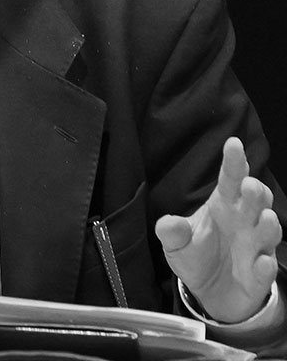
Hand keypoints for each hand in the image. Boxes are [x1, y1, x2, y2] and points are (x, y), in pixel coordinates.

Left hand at [155, 136, 281, 322]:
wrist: (209, 292)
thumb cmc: (195, 254)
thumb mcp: (175, 242)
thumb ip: (171, 231)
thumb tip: (167, 224)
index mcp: (223, 205)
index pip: (230, 179)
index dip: (233, 161)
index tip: (233, 143)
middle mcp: (243, 221)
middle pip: (255, 200)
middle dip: (256, 192)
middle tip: (250, 186)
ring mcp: (255, 247)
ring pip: (268, 231)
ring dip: (267, 224)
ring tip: (264, 216)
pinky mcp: (259, 275)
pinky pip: (265, 269)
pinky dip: (265, 266)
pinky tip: (261, 262)